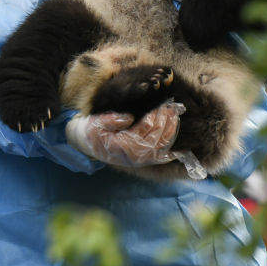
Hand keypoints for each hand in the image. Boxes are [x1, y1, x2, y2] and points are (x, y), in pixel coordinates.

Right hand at [65, 102, 183, 167]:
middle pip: (158, 137)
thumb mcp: (96, 123)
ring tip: (175, 115)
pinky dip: (171, 152)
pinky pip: (160, 157)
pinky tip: (179, 148)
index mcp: (124, 145)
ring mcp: (140, 160)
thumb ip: (111, 120)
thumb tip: (128, 118)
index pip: (146, 128)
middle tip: (172, 106)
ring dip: (171, 130)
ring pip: (162, 146)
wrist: (87, 144)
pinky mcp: (142, 160)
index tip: (162, 104)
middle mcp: (135, 156)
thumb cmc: (92, 132)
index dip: (156, 115)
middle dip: (166, 120)